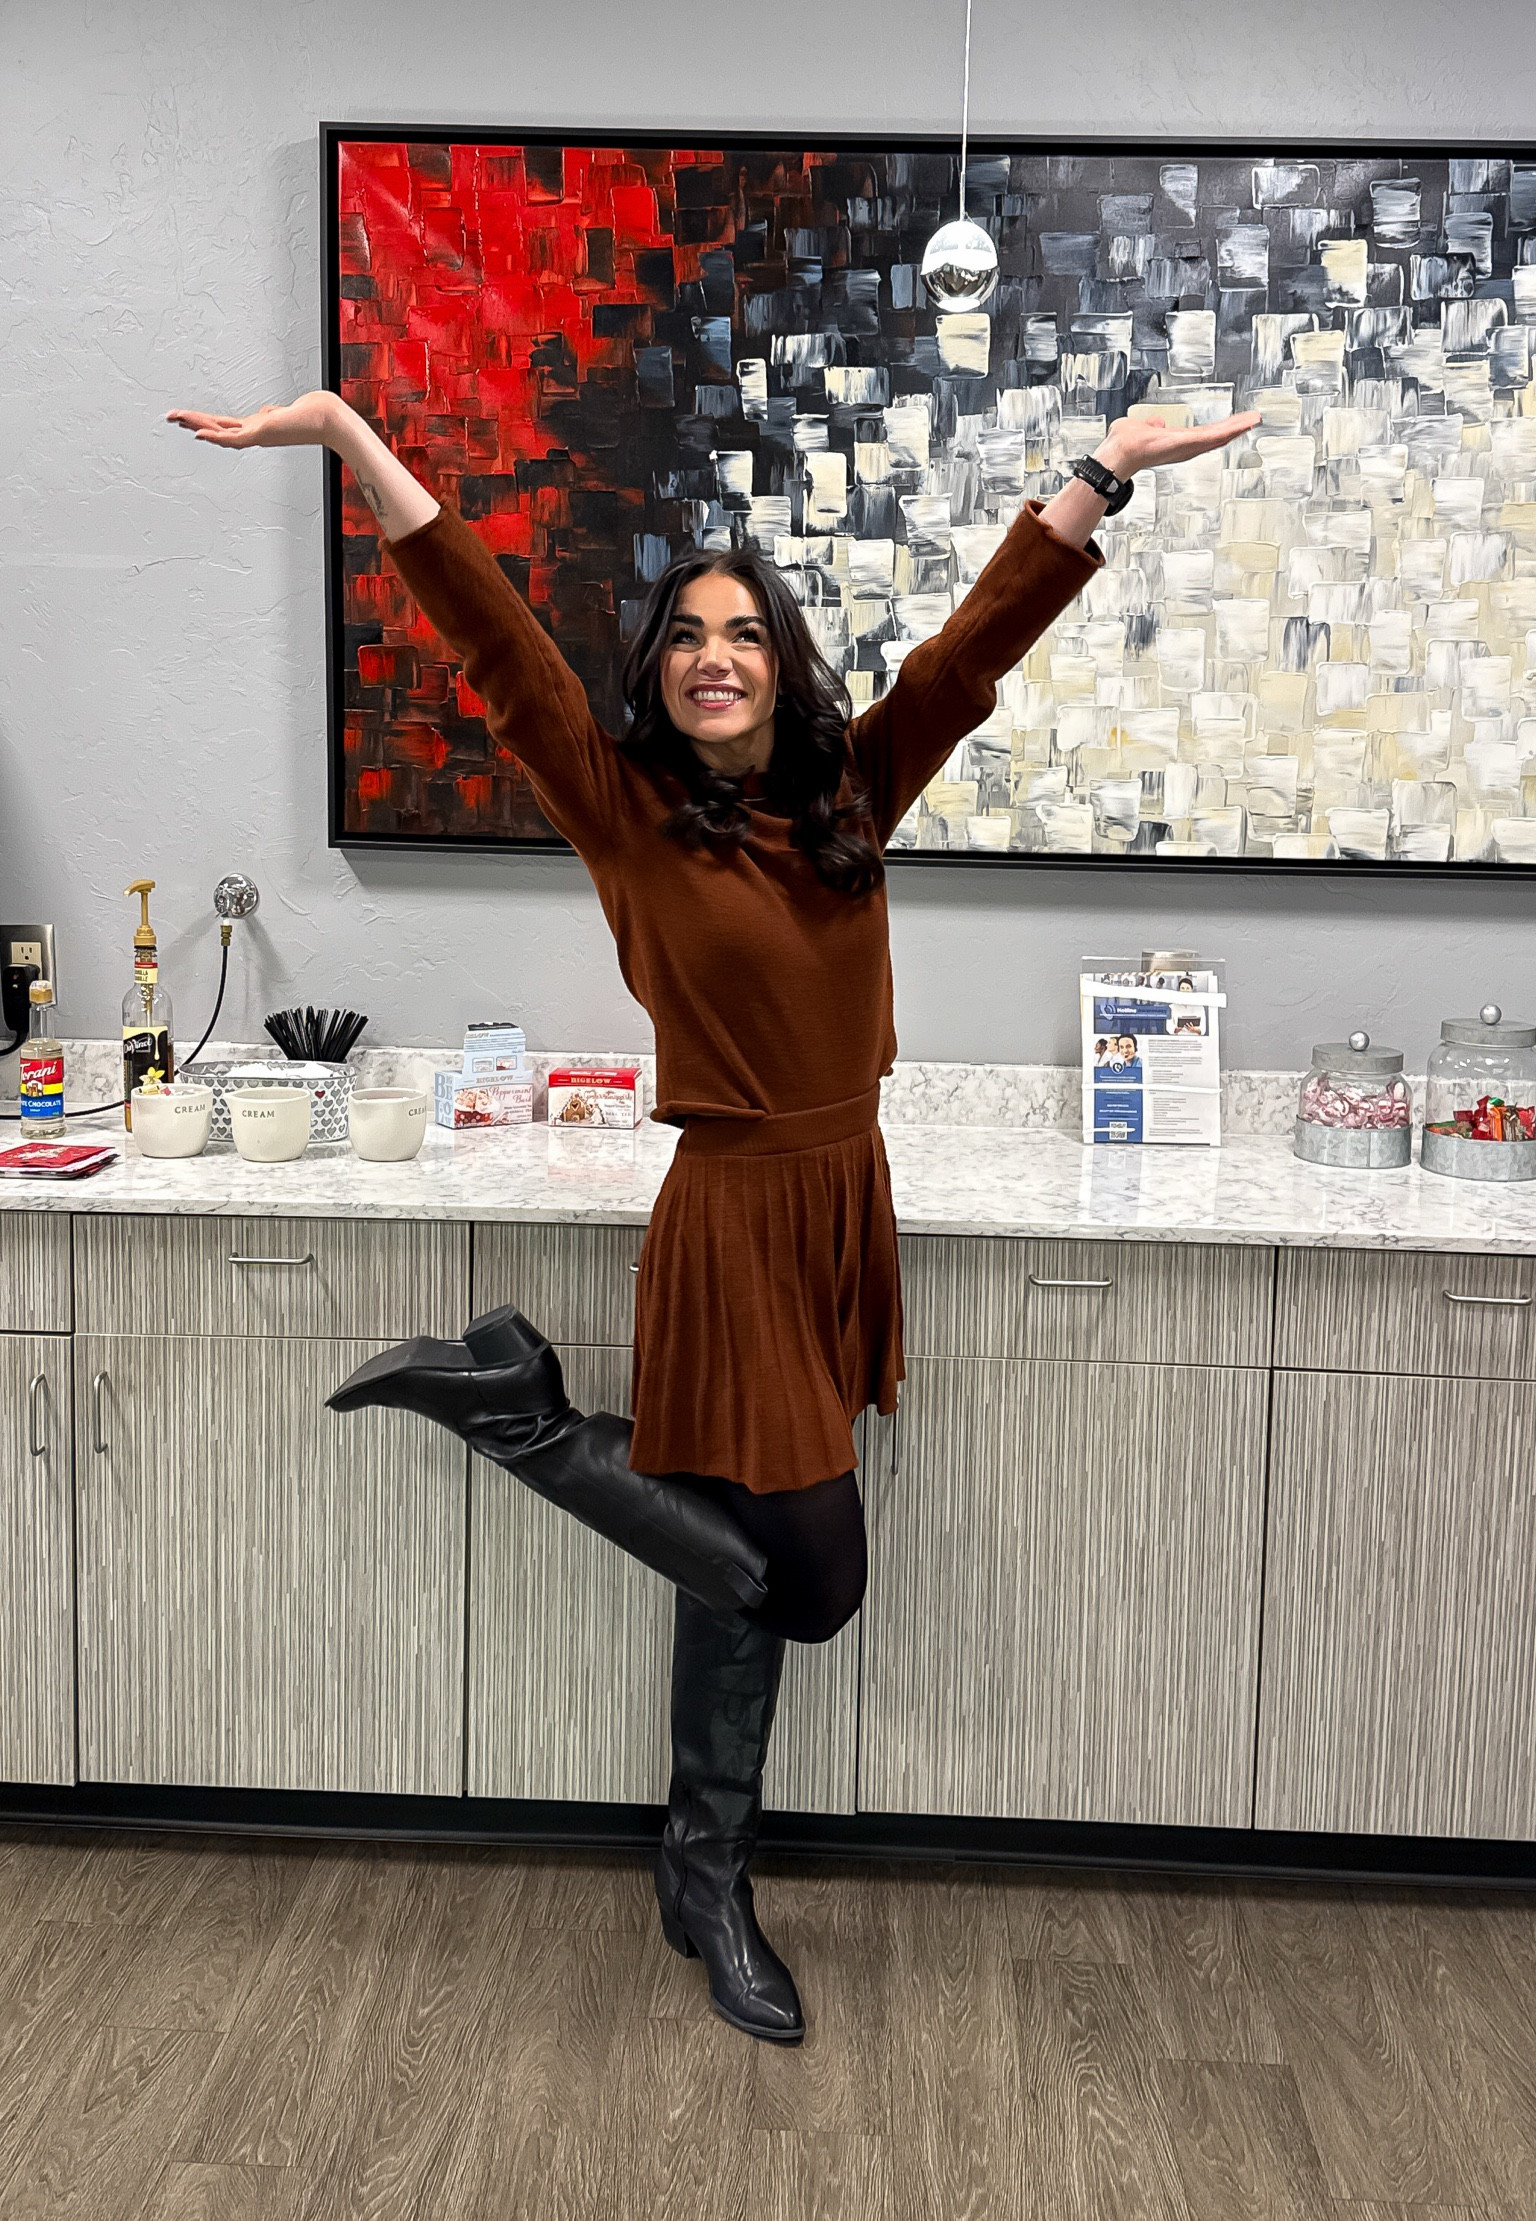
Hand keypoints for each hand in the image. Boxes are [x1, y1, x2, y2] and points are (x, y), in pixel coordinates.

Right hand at [165, 391, 340, 448]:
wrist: (325, 419)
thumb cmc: (310, 415)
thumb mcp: (282, 413)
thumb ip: (270, 414)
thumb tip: (265, 412)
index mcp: (255, 427)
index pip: (223, 424)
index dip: (204, 421)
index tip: (185, 418)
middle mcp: (253, 432)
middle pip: (215, 426)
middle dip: (191, 421)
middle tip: (168, 416)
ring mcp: (256, 434)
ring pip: (219, 431)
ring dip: (195, 424)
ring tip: (175, 418)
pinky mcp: (261, 434)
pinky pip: (233, 438)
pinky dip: (215, 437)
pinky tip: (199, 433)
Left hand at [1097, 409, 1261, 476]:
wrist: (1120, 452)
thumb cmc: (1126, 443)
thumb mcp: (1142, 428)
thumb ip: (1151, 424)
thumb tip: (1155, 421)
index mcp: (1177, 441)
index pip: (1203, 434)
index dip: (1219, 428)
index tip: (1233, 423)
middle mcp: (1185, 446)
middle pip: (1216, 436)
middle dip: (1235, 427)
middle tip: (1253, 419)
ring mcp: (1188, 446)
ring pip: (1218, 436)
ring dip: (1237, 427)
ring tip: (1254, 419)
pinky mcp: (1190, 444)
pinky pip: (1214, 436)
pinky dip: (1230, 429)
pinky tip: (1243, 423)